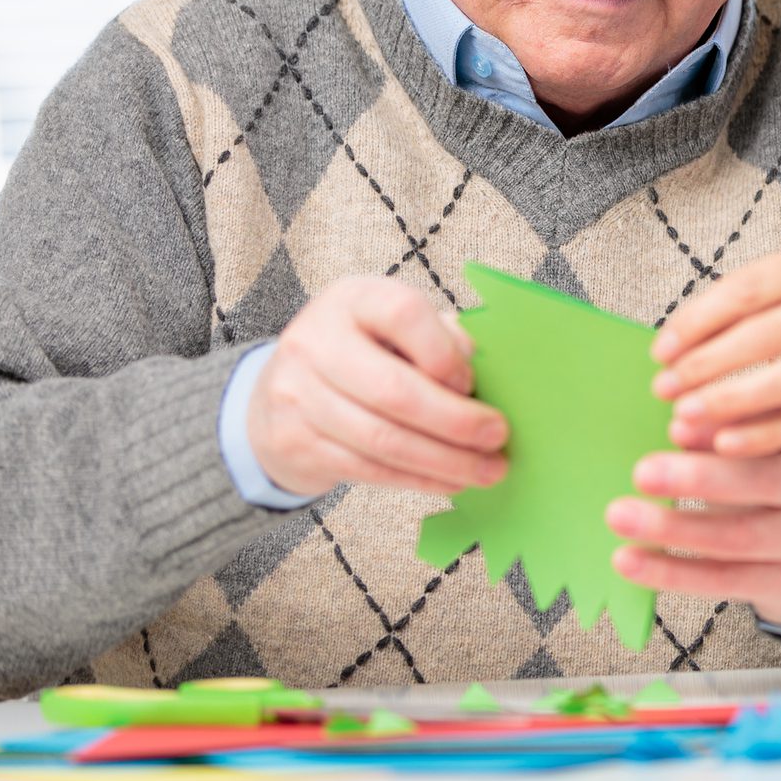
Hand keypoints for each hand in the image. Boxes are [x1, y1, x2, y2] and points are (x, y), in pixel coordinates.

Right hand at [246, 275, 507, 498]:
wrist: (282, 391)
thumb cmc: (366, 351)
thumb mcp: (397, 328)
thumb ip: (440, 339)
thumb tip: (487, 375)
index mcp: (353, 299)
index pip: (404, 315)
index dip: (445, 353)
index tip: (474, 383)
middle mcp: (316, 342)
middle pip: (393, 390)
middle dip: (456, 421)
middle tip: (498, 437)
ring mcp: (297, 394)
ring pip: (382, 439)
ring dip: (445, 461)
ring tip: (487, 470)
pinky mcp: (293, 442)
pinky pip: (368, 469)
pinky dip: (418, 479)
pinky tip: (451, 481)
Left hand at [605, 431, 780, 626]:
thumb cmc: (776, 489)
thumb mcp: (763, 452)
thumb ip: (727, 434)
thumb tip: (680, 425)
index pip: (774, 427)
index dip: (726, 424)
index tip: (675, 424)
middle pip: (760, 481)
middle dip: (697, 477)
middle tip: (642, 472)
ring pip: (738, 536)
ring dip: (673, 529)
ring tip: (620, 516)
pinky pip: (725, 579)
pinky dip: (672, 572)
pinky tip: (631, 561)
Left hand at [650, 238, 780, 456]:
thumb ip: (761, 292)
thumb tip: (685, 336)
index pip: (750, 289)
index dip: (699, 320)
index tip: (662, 348)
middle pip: (765, 336)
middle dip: (706, 365)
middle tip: (664, 386)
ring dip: (729, 402)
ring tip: (685, 415)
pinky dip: (766, 434)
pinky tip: (726, 443)